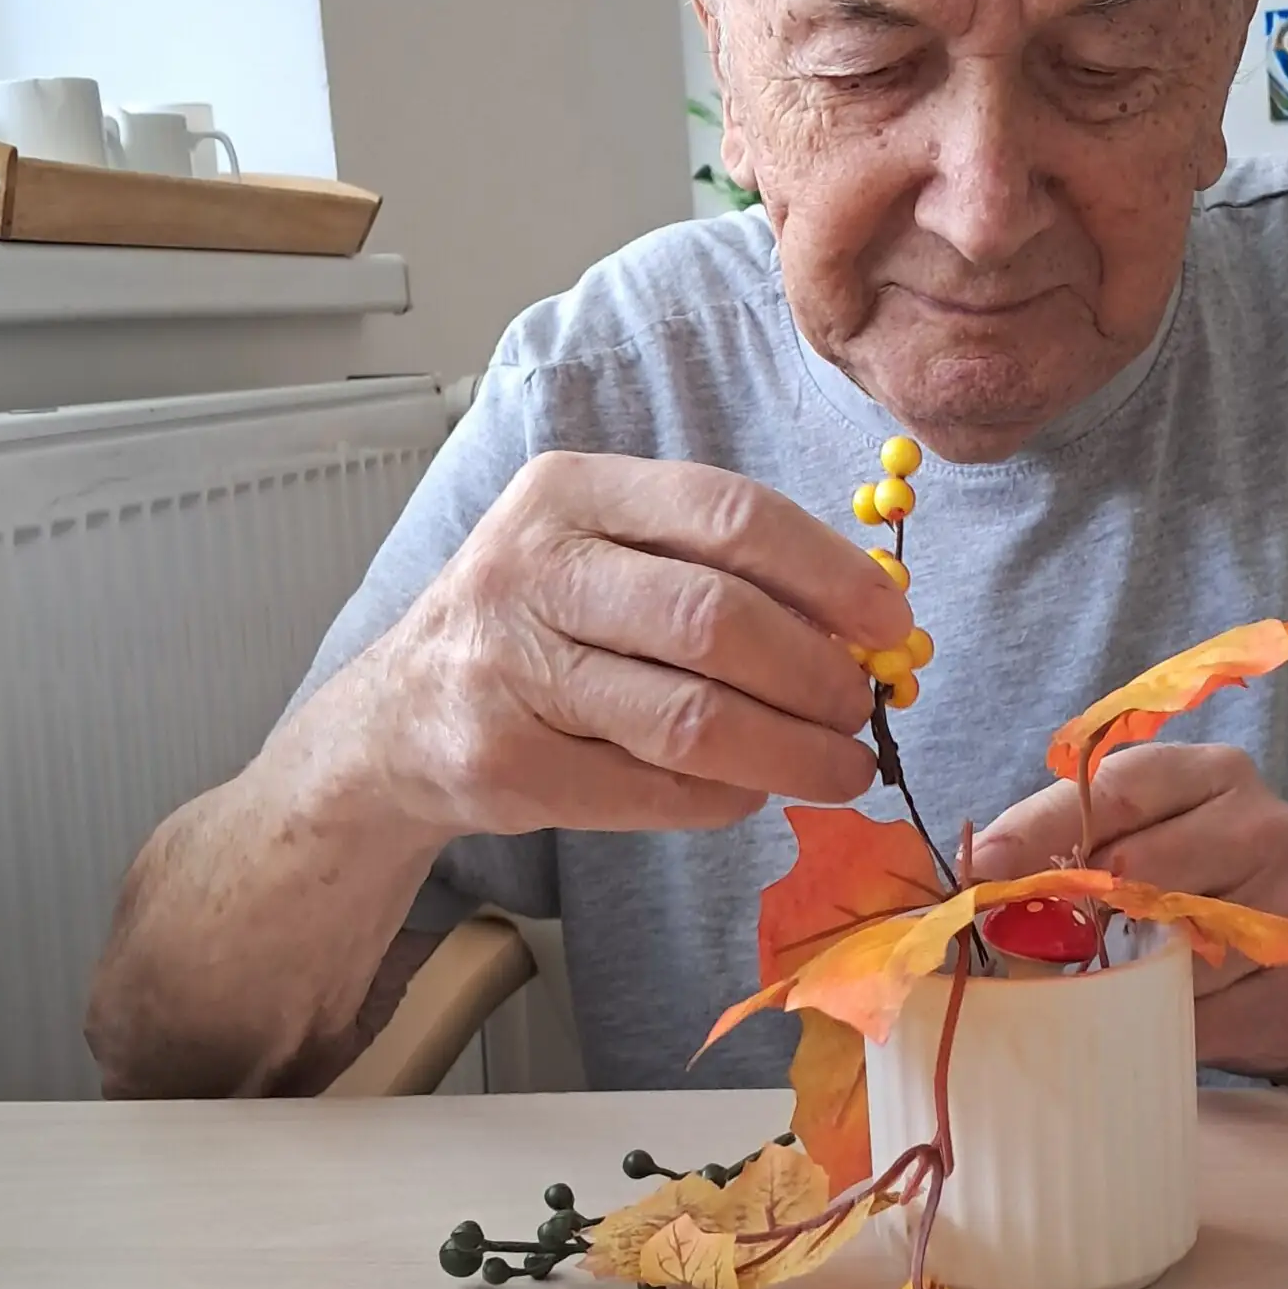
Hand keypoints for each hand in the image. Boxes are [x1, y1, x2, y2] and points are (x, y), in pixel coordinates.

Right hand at [337, 451, 912, 840]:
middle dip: (817, 672)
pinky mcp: (505, 762)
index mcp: (571, 490)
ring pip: (692, 719)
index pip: (728, 515)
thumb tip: (861, 620)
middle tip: (864, 707)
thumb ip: (708, 566)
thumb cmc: (534, 626)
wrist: (396, 721)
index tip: (892, 619)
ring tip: (843, 766)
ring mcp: (510, 667)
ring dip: (793, 752)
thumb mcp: (600, 553)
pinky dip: (727, 798)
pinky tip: (755, 791)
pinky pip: (654, 791)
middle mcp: (532, 566)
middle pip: (716, 621)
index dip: (827, 572)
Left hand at [968, 742, 1287, 1078]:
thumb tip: (976, 873)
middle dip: (1069, 914)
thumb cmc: (1183, 887)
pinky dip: (1156, 1022)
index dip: (1039, 831)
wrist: (1281, 967)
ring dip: (1112, 979)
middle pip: (1139, 869)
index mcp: (1213, 773)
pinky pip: (1201, 1013)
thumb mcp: (1128, 840)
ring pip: (1168, 949)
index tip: (981, 873)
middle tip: (1020, 946)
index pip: (1116, 789)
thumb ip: (1060, 842)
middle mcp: (1263, 826)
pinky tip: (1142, 1020)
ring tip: (1084, 986)